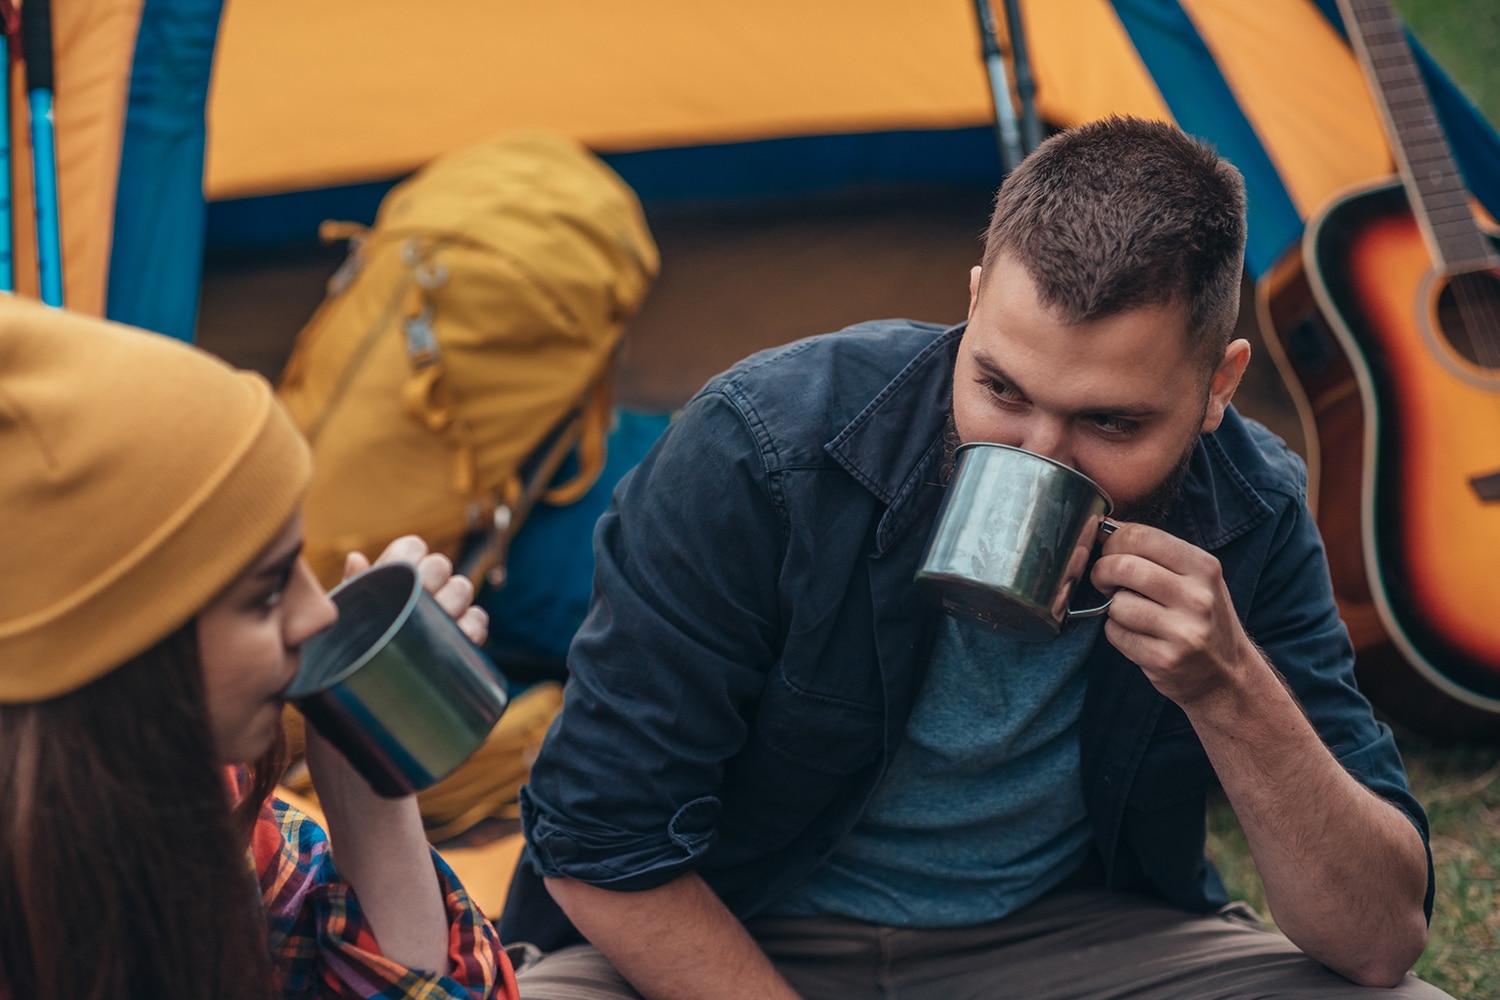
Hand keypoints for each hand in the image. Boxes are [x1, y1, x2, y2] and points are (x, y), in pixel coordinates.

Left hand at [343, 535, 489, 645]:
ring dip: (451, 603)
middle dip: (431, 579)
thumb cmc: (359, 641)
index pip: (412, 547)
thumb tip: (356, 558)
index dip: (409, 556)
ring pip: (462, 588)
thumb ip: (354, 587)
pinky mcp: (465, 631)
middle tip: (416, 601)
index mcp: (397, 573)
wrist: (375, 681)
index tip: (398, 575)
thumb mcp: (352, 615)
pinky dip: (471, 626)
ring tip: (432, 623)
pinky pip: (477, 619)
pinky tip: (456, 637)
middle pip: (440, 564)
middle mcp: (426, 584)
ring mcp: (449, 607)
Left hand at [1088, 521, 1259, 706]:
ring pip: (1116, 604)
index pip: (1141, 537)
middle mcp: (1197, 598)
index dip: (1113, 541)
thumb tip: (1105, 527)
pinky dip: (1117, 632)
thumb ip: (1155, 552)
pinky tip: (1138, 636)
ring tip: (1132, 613)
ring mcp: (1183, 631)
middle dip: (1102, 572)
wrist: (1226, 674)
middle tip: (1106, 581)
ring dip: (1112, 608)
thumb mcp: (1195, 577)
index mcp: (1204, 567)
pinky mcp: (1165, 659)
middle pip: (1123, 567)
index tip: (1110, 552)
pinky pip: (1116, 634)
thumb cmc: (1201, 617)